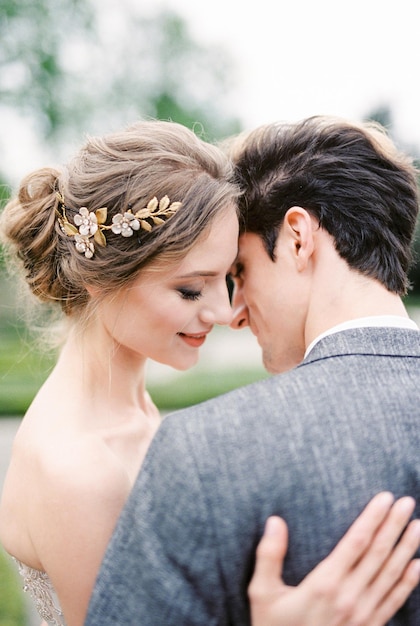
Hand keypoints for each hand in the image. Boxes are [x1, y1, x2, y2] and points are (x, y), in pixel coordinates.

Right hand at [249, 492, 419, 625]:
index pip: (356, 542)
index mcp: (325, 584)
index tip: (385, 497)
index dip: (372, 518)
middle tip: (406, 501)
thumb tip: (275, 521)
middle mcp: (349, 597)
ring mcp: (363, 615)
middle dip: (393, 525)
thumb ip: (269, 555)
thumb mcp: (262, 593)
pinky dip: (408, 583)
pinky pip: (394, 602)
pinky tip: (418, 566)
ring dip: (406, 548)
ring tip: (417, 525)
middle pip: (378, 554)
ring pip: (391, 575)